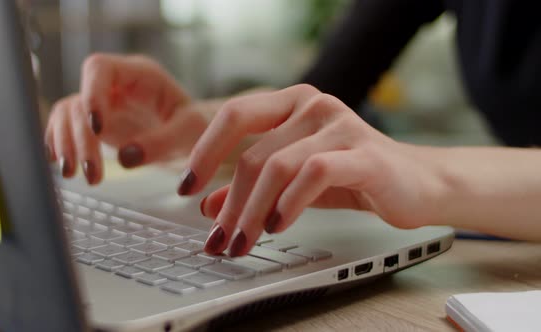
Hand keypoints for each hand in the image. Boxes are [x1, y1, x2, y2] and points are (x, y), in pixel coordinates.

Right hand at [44, 54, 206, 183]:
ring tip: (76, 175)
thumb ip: (163, 142)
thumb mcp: (190, 132)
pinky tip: (65, 166)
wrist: (192, 136)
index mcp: (140, 74)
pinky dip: (62, 145)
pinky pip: (66, 127)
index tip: (98, 128)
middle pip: (80, 97)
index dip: (91, 93)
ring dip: (67, 144)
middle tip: (89, 172)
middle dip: (79, 135)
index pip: (100, 68)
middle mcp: (116, 84)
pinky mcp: (95, 122)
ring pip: (69, 114)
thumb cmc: (196, 126)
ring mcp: (103, 102)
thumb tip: (125, 158)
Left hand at [179, 84, 444, 255]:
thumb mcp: (293, 181)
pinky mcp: (363, 153)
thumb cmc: (354, 175)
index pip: (234, 114)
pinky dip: (289, 203)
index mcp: (291, 103)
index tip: (185, 187)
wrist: (417, 183)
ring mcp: (340, 125)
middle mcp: (313, 105)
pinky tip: (277, 225)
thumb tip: (211, 206)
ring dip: (253, 211)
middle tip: (219, 238)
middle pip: (252, 153)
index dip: (204, 152)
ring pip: (277, 166)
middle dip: (231, 202)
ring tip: (244, 241)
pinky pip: (314, 174)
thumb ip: (253, 188)